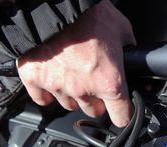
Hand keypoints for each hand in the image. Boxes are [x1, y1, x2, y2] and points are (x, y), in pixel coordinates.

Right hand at [17, 0, 135, 126]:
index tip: (123, 114)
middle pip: (94, 111)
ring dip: (74, 94)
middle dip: (98, 100)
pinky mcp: (35, 78)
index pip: (121, 116)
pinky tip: (53, 79)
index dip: (124, 115)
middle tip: (96, 82)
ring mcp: (57, 86)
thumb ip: (128, 49)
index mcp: (109, 81)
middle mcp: (83, 89)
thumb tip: (131, 54)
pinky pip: (41, 98)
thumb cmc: (89, 15)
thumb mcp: (122, 30)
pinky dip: (47, 92)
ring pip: (69, 104)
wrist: (55, 3)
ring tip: (74, 75)